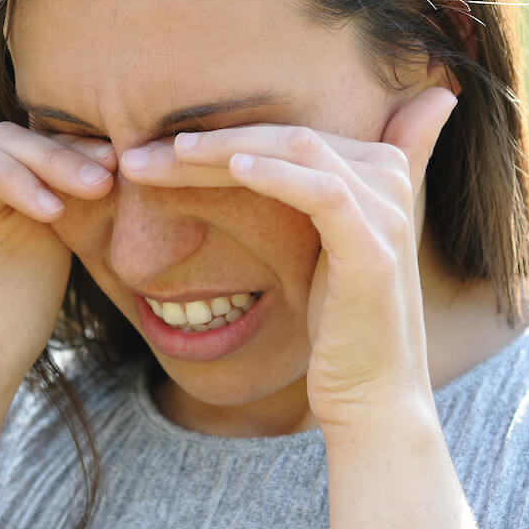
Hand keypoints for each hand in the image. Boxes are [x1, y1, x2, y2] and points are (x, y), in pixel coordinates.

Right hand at [0, 122, 115, 425]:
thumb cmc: (7, 326)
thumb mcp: (49, 247)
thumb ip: (59, 195)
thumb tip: (107, 148)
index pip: (23, 144)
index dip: (67, 149)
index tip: (116, 164)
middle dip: (49, 158)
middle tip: (97, 182)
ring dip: (10, 168)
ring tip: (54, 205)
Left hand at [118, 88, 459, 427]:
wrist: (371, 396)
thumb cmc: (335, 326)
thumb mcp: (320, 249)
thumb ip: (310, 196)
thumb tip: (286, 166)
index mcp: (379, 171)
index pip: (289, 133)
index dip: (224, 132)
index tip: (153, 149)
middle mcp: (390, 180)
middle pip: (289, 135)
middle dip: (211, 140)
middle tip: (139, 155)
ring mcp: (386, 214)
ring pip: (299, 151)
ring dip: (226, 149)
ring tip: (168, 155)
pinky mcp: (372, 250)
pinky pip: (322, 193)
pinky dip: (276, 175)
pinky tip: (233, 171)